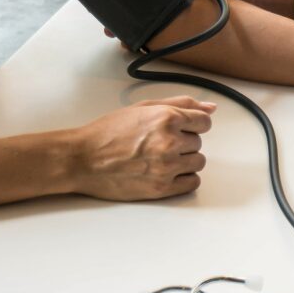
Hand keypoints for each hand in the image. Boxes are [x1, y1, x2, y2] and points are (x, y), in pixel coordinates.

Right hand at [69, 96, 214, 200]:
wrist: (82, 159)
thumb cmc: (108, 132)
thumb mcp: (144, 108)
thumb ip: (181, 104)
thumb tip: (211, 107)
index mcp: (167, 118)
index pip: (204, 122)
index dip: (192, 124)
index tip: (179, 128)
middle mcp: (170, 142)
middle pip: (198, 142)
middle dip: (183, 142)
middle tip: (158, 143)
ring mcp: (167, 167)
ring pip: (198, 162)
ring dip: (184, 160)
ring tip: (160, 158)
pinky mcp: (162, 188)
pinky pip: (192, 183)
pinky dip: (183, 178)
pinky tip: (165, 172)